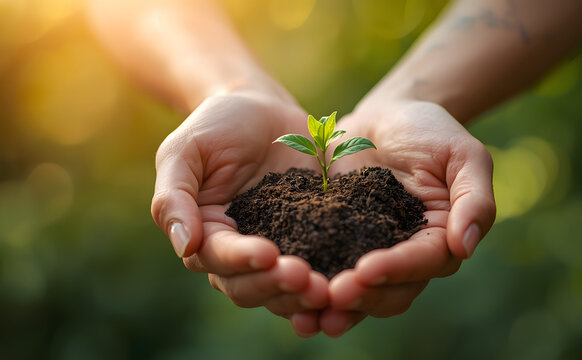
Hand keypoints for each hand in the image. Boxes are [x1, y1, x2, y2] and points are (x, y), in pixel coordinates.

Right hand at [150, 91, 328, 331]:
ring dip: (304, 297)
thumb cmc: (217, 125)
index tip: (268, 254)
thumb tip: (184, 246)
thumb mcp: (185, 151)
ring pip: (285, 290)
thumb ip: (174, 196)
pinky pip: (321, 269)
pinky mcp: (313, 238)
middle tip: (307, 279)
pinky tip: (351, 289)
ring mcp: (280, 248)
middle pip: (252, 286)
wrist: (262, 107)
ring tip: (330, 292)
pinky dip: (333, 286)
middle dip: (278, 287)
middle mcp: (241, 252)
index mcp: (208, 235)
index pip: (219, 258)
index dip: (242, 261)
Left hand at [319, 100, 495, 336]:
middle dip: (363, 297)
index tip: (367, 270)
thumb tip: (466, 246)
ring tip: (307, 314)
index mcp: (440, 239)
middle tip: (333, 295)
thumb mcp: (463, 154)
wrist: (386, 116)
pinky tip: (287, 291)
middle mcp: (405, 255)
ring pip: (358, 293)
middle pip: (390, 291)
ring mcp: (370, 252)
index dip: (396, 270)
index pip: (423, 262)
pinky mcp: (337, 242)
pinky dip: (310, 288)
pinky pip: (326, 270)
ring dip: (335, 307)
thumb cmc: (430, 130)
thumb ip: (474, 198)